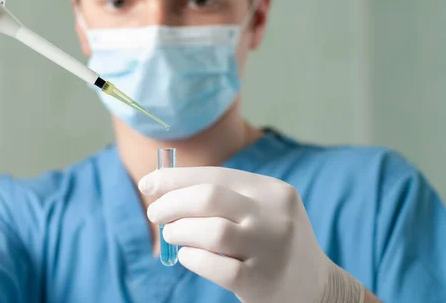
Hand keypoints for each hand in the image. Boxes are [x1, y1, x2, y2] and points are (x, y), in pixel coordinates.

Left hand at [139, 167, 363, 302]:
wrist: (316, 287)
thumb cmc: (271, 242)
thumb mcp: (261, 210)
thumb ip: (222, 197)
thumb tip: (161, 188)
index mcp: (272, 191)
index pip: (215, 175)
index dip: (175, 178)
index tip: (147, 184)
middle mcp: (274, 216)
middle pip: (209, 198)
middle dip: (171, 203)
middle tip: (154, 214)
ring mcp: (270, 249)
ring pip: (211, 231)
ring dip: (180, 231)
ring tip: (172, 235)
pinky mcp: (262, 282)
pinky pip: (215, 265)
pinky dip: (192, 258)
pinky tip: (188, 256)